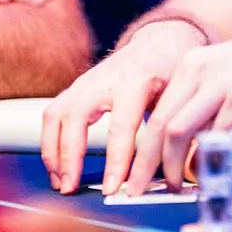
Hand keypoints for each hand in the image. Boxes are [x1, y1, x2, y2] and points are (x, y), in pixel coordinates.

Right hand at [42, 19, 205, 194]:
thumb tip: (169, 176)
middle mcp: (106, 77)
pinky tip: (58, 167)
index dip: (116, 160)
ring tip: (61, 183)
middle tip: (71, 189)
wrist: (161, 43)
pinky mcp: (76, 87)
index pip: (121, 125)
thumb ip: (170, 130)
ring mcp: (87, 80)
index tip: (112, 189)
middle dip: (70, 156)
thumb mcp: (181, 97)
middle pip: (76, 117)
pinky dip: (50, 142)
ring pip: (56, 114)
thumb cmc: (173, 73)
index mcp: (138, 80)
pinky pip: (53, 113)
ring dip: (53, 152)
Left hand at [125, 26, 231, 194]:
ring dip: (179, 167)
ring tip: (182, 185)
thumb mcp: (228, 75)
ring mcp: (225, 81)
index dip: (143, 151)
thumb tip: (182, 150)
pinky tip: (217, 169)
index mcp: (193, 64)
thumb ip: (204, 105)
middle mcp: (203, 69)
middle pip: (162, 126)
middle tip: (146, 191)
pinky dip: (214, 158)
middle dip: (149, 166)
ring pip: (182, 132)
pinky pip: (220, 136)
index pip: (156, 113)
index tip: (137, 176)